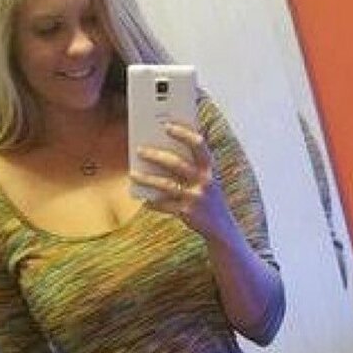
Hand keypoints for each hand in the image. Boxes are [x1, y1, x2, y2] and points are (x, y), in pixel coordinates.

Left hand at [130, 122, 232, 240]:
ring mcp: (196, 198)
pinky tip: (144, 199)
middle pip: (177, 164)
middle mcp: (205, 181)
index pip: (198, 145)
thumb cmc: (207, 196)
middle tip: (139, 149)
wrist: (220, 227)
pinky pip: (164, 205)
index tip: (166, 125)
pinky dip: (153, 202)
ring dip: (147, 179)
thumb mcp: (205, 179)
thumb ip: (190, 164)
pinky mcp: (187, 213)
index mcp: (210, 168)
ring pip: (166, 185)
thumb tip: (161, 149)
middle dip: (156, 155)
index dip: (183, 134)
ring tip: (132, 174)